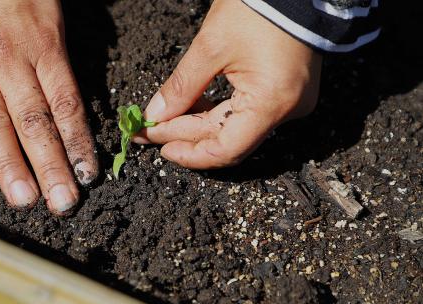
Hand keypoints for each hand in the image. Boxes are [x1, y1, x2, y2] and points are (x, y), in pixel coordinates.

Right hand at [0, 0, 97, 212]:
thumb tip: (69, 102)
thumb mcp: (49, 13)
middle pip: (34, 122)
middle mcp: (10, 59)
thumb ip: (56, 58)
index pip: (66, 105)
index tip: (87, 176)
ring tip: (23, 199)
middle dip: (51, 166)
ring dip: (8, 163)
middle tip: (63, 203)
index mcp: (44, 47)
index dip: (78, 143)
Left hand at [133, 0, 321, 168]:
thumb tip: (155, 115)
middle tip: (149, 131)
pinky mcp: (285, 92)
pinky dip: (216, 112)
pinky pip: (246, 113)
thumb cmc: (258, 8)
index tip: (158, 146)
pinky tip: (190, 108)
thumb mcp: (211, 46)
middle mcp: (286, 111)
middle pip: (227, 139)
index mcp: (271, 103)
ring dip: (198, 125)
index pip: (226, 150)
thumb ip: (182, 87)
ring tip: (163, 120)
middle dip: (185, 135)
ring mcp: (289, 103)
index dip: (190, 154)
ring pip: (235, 127)